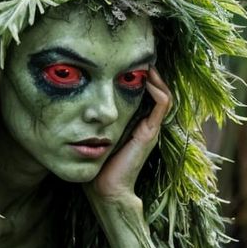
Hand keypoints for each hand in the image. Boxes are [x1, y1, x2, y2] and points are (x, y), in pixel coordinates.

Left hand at [86, 68, 171, 204]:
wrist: (106, 189)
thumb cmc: (97, 166)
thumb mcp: (97, 136)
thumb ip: (96, 122)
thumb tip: (82, 104)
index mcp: (136, 125)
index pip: (146, 96)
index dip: (141, 79)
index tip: (127, 64)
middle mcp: (147, 125)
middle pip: (158, 92)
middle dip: (151, 74)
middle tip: (140, 58)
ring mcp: (151, 128)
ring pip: (164, 95)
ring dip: (157, 77)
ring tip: (146, 63)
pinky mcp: (150, 132)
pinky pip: (162, 104)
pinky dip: (157, 89)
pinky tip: (145, 78)